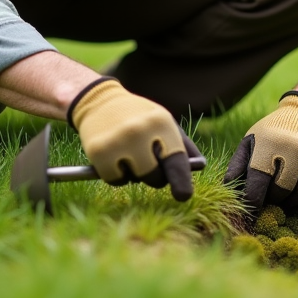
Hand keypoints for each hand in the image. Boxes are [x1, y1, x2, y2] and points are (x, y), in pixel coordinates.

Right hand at [69, 77, 198, 200]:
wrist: (100, 102)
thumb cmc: (140, 116)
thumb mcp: (164, 122)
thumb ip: (184, 146)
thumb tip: (199, 167)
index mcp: (161, 122)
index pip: (175, 159)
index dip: (181, 180)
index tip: (184, 195)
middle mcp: (139, 131)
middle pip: (155, 177)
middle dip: (155, 176)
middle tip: (147, 161)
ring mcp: (117, 141)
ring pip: (134, 180)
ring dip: (133, 175)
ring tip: (128, 153)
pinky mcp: (98, 151)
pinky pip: (114, 180)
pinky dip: (116, 175)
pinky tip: (114, 156)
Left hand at [223, 91, 297, 210]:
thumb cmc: (271, 133)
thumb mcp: (249, 143)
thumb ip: (237, 168)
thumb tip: (228, 193)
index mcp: (270, 145)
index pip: (257, 186)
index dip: (252, 203)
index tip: (251, 212)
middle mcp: (295, 149)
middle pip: (280, 193)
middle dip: (273, 197)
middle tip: (271, 192)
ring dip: (291, 200)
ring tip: (286, 190)